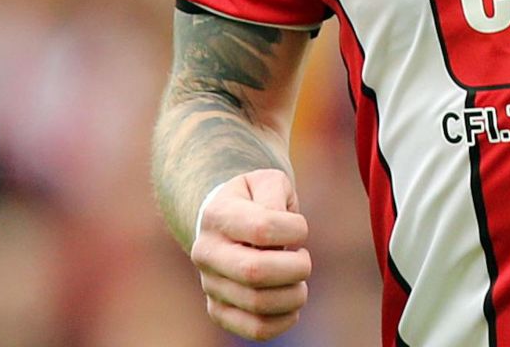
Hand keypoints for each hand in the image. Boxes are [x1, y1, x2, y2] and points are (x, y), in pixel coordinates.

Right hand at [191, 168, 312, 339]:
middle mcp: (206, 252)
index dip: (295, 230)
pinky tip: (291, 303)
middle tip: (303, 259)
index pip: (263, 229)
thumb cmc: (254, 200)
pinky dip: (284, 321)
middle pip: (256, 272)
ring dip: (294, 296)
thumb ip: (276, 194)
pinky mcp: (218, 310)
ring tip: (298, 281)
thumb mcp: (266, 180)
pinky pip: (255, 329)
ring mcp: (209, 284)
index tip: (299, 228)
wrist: (224, 222)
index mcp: (217, 215)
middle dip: (296, 268)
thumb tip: (280, 235)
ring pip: (258, 304)